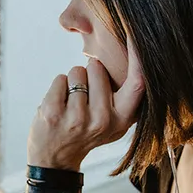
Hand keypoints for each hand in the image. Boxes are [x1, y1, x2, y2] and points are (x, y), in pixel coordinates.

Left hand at [27, 40, 145, 170]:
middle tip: (85, 99)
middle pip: (97, 68)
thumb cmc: (86, 132)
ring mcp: (77, 118)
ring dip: (72, 82)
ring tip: (71, 104)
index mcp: (123, 119)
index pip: (138, 82)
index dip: (138, 56)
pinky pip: (60, 79)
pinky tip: (58, 106)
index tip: (136, 32)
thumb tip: (135, 54)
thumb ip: (124, 95)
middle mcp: (103, 120)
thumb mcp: (113, 121)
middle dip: (89, 72)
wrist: (54, 160)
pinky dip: (57, 87)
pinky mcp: (54, 114)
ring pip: (77, 71)